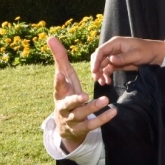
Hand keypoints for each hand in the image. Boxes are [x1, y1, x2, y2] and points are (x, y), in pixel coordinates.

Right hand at [50, 35, 115, 152]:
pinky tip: (114, 111)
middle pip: (68, 105)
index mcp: (59, 94)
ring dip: (93, 107)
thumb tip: (51, 37)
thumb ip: (60, 58)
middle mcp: (63, 108)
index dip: (59, 82)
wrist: (64, 125)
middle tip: (84, 95)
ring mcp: (73, 119)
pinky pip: (93, 124)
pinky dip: (103, 118)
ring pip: (82, 114)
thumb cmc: (66, 93)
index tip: (60, 74)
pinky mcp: (83, 128)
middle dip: (75, 100)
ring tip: (105, 100)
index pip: (57, 88)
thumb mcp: (64, 76)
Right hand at [90, 37, 164, 84]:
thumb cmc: (147, 51)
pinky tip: (108, 82)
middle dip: (96, 68)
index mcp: (116, 43)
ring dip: (100, 74)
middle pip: (99, 58)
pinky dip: (106, 75)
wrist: (155, 55)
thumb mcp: (136, 54)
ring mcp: (115, 56)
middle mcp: (113, 49)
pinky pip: (108, 69)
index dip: (96, 60)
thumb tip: (110, 60)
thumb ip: (123, 58)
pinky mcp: (118, 63)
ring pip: (102, 65)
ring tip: (102, 83)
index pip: (101, 50)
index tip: (94, 71)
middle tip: (96, 79)